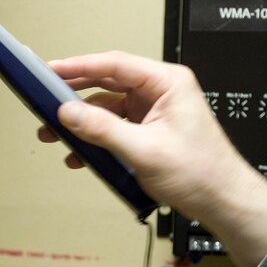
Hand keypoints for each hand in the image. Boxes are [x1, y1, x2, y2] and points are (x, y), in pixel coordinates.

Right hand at [38, 51, 266, 266]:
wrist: (222, 201)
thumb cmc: (201, 172)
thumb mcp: (144, 150)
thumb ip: (102, 129)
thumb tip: (68, 113)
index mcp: (167, 83)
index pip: (114, 65)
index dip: (79, 66)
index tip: (52, 69)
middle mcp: (159, 92)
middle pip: (106, 83)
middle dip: (74, 94)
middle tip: (45, 96)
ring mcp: (153, 111)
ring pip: (106, 108)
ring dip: (81, 122)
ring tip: (54, 133)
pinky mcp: (147, 130)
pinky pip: (112, 127)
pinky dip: (94, 138)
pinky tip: (78, 154)